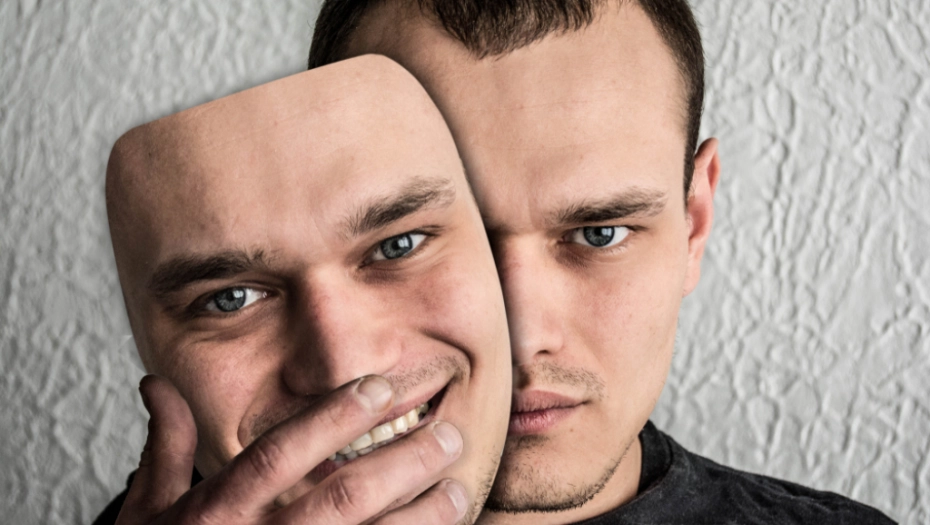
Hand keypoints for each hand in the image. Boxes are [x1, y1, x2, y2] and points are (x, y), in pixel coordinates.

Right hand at [116, 375, 467, 523]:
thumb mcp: (147, 511)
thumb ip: (165, 447)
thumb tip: (156, 383)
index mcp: (217, 512)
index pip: (281, 452)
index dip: (332, 418)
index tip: (380, 389)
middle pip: (341, 497)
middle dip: (400, 464)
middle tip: (449, 436)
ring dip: (417, 517)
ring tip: (456, 490)